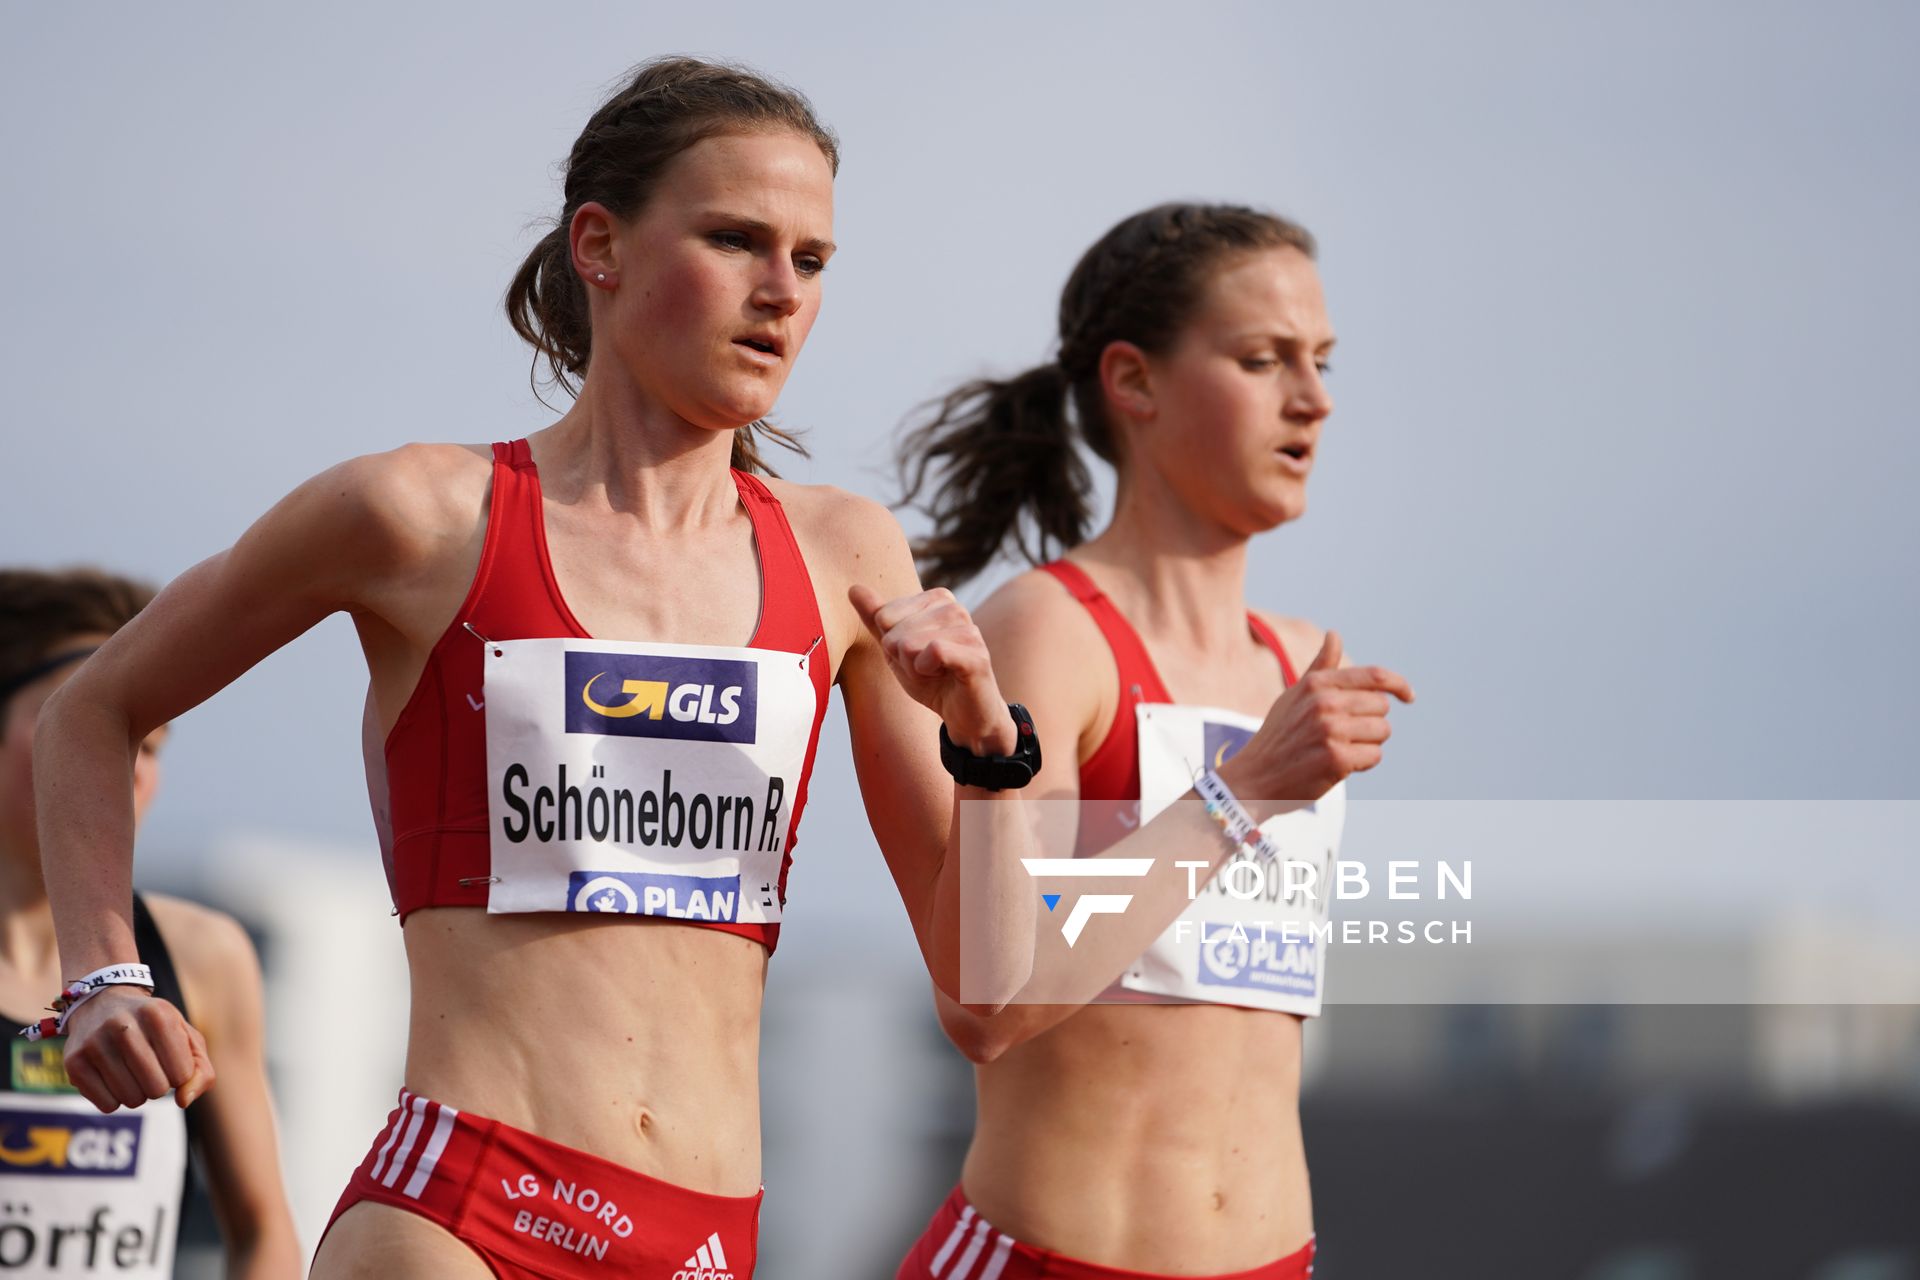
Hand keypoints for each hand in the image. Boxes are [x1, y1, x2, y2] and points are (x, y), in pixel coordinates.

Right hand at [59, 988, 215, 1112]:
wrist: (102, 1003)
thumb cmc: (154, 1027)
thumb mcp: (186, 1037)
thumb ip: (201, 1071)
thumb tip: (184, 1102)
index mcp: (158, 1014)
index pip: (182, 1074)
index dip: (180, 1074)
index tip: (170, 1058)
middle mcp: (123, 1026)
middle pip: (156, 1089)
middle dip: (159, 1086)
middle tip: (150, 1067)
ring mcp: (94, 1043)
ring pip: (131, 1099)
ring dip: (138, 1093)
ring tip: (132, 1070)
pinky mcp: (74, 1062)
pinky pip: (107, 1106)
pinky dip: (116, 1099)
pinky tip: (112, 1077)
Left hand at [849, 585, 1014, 754]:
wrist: (964, 714)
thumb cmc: (932, 678)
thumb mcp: (896, 648)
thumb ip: (875, 618)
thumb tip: (853, 588)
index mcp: (936, 599)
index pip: (884, 616)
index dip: (891, 645)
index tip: (914, 655)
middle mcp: (954, 608)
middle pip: (894, 633)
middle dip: (902, 660)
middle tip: (926, 669)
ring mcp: (968, 629)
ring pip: (909, 644)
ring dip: (915, 670)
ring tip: (936, 674)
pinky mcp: (976, 654)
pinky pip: (932, 652)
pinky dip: (927, 672)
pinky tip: (944, 676)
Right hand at [1218, 631, 1413, 806]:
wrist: (1254, 777)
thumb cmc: (1279, 735)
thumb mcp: (1295, 694)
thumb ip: (1321, 666)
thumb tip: (1334, 634)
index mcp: (1317, 683)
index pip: (1375, 676)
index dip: (1399, 684)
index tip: (1409, 696)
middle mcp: (1325, 703)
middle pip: (1381, 706)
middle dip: (1371, 721)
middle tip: (1346, 734)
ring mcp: (1331, 731)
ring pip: (1382, 731)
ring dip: (1368, 743)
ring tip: (1339, 748)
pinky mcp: (1337, 759)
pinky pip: (1374, 756)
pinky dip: (1362, 763)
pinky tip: (1339, 765)